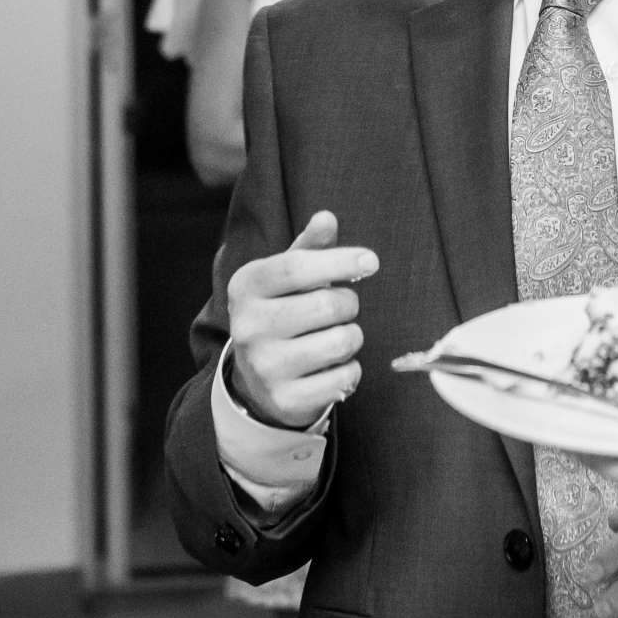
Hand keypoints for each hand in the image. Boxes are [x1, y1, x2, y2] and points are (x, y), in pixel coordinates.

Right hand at [224, 210, 376, 428]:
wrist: (256, 378)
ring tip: (334, 337)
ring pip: (342, 342)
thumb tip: (326, 218)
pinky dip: (350, 370)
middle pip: (329, 305)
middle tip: (340, 309)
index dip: (340, 260)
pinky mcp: (285, 399)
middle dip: (348, 304)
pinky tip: (332, 367)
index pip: (297, 266)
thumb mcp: (287, 276)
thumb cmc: (281, 311)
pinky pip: (344, 377)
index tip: (370, 262)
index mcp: (246, 286)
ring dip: (352, 337)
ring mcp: (264, 366)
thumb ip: (310, 246)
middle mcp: (248, 327)